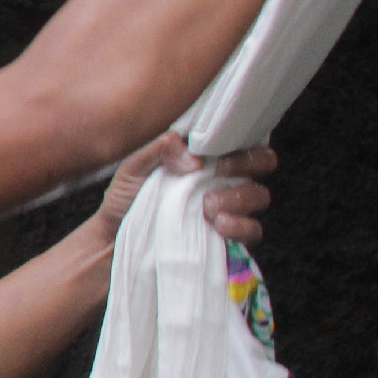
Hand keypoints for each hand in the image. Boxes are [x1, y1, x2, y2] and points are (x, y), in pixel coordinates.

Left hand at [96, 133, 278, 246]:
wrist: (116, 235)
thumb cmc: (128, 195)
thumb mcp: (135, 166)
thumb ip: (159, 149)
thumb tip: (192, 155)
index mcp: (208, 157)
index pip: (244, 140)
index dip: (242, 145)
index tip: (219, 160)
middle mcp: (224, 179)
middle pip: (262, 163)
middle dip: (246, 167)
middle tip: (217, 176)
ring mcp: (229, 208)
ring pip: (259, 196)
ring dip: (239, 199)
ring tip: (208, 208)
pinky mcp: (228, 237)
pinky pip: (252, 231)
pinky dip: (241, 227)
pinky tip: (219, 226)